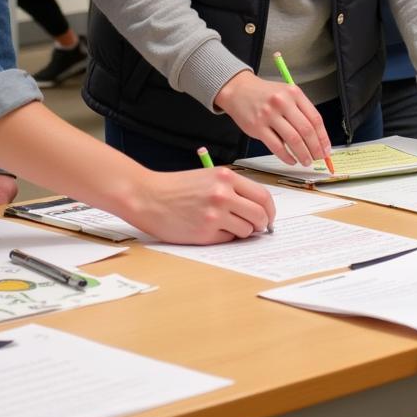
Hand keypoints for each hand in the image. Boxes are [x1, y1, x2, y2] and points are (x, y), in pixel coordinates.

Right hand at [132, 167, 275, 244]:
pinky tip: (211, 230)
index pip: (263, 195)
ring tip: (227, 226)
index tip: (269, 216)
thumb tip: (256, 208)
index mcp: (226, 177)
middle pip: (260, 214)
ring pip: (247, 230)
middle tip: (257, 227)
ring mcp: (214, 214)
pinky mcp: (205, 233)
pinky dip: (225, 238)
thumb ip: (232, 189)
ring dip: (242, 232)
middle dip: (262, 224)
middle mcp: (223, 194)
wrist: (147, 196)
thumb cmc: (175, 188)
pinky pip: (228, 240)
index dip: (270, 209)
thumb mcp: (208, 177)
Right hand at [214, 70, 331, 165]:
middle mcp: (282, 102)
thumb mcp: (286, 94)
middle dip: (315, 148)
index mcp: (294, 93)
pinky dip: (286, 156)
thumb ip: (301, 111)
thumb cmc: (265, 94)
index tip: (326, 148)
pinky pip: (276, 147)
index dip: (323, 137)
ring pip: (293, 140)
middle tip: (319, 158)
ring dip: (303, 154)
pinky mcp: (257, 127)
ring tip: (306, 161)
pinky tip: (291, 160)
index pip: (315, 118)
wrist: (239, 90)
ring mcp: (269, 115)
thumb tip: (317, 137)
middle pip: (306, 130)